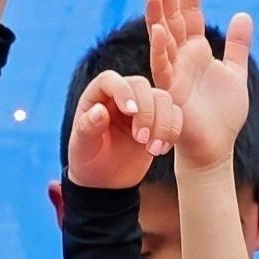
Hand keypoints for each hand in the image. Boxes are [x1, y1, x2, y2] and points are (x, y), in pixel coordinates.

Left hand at [64, 70, 182, 189]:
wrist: (105, 179)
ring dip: (162, 123)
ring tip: (153, 149)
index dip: (123, 91)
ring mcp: (142, 106)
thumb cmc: (88, 158)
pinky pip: (175, 114)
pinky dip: (172, 131)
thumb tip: (100, 111)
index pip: (111, 80)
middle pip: (141, 85)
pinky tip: (161, 150)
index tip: (130, 112)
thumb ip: (87, 127)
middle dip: (146, 111)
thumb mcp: (83, 146)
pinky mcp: (159, 119)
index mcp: (97, 95)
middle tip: (140, 139)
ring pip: (163, 98)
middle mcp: (121, 95)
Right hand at [150, 0, 255, 172]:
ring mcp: (173, 72)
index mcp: (195, 50)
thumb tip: (244, 14)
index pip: (191, 12)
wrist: (215, 146)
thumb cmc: (223, 114)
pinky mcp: (170, 91)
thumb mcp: (236, 73)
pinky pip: (163, 67)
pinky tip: (160, 30)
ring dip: (157, 16)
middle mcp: (181, 57)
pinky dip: (160, 49)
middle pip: (172, 18)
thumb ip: (238, 45)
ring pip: (162, 38)